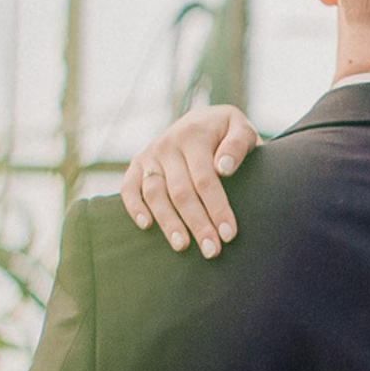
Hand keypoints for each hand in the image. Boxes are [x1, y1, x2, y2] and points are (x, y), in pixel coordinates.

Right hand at [120, 104, 258, 254]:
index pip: (205, 178)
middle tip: (212, 250)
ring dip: (168, 223)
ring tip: (183, 247)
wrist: (202, 120)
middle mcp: (168, 144)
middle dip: (197, 224)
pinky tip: (147, 227)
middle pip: (181, 192)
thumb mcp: (240, 128)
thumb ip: (237, 144)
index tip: (229, 234)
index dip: (217, 208)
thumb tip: (223, 168)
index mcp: (194, 134)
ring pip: (155, 194)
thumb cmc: (226, 132)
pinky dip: (134, 207)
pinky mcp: (137, 165)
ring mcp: (150, 155)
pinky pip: (129, 188)